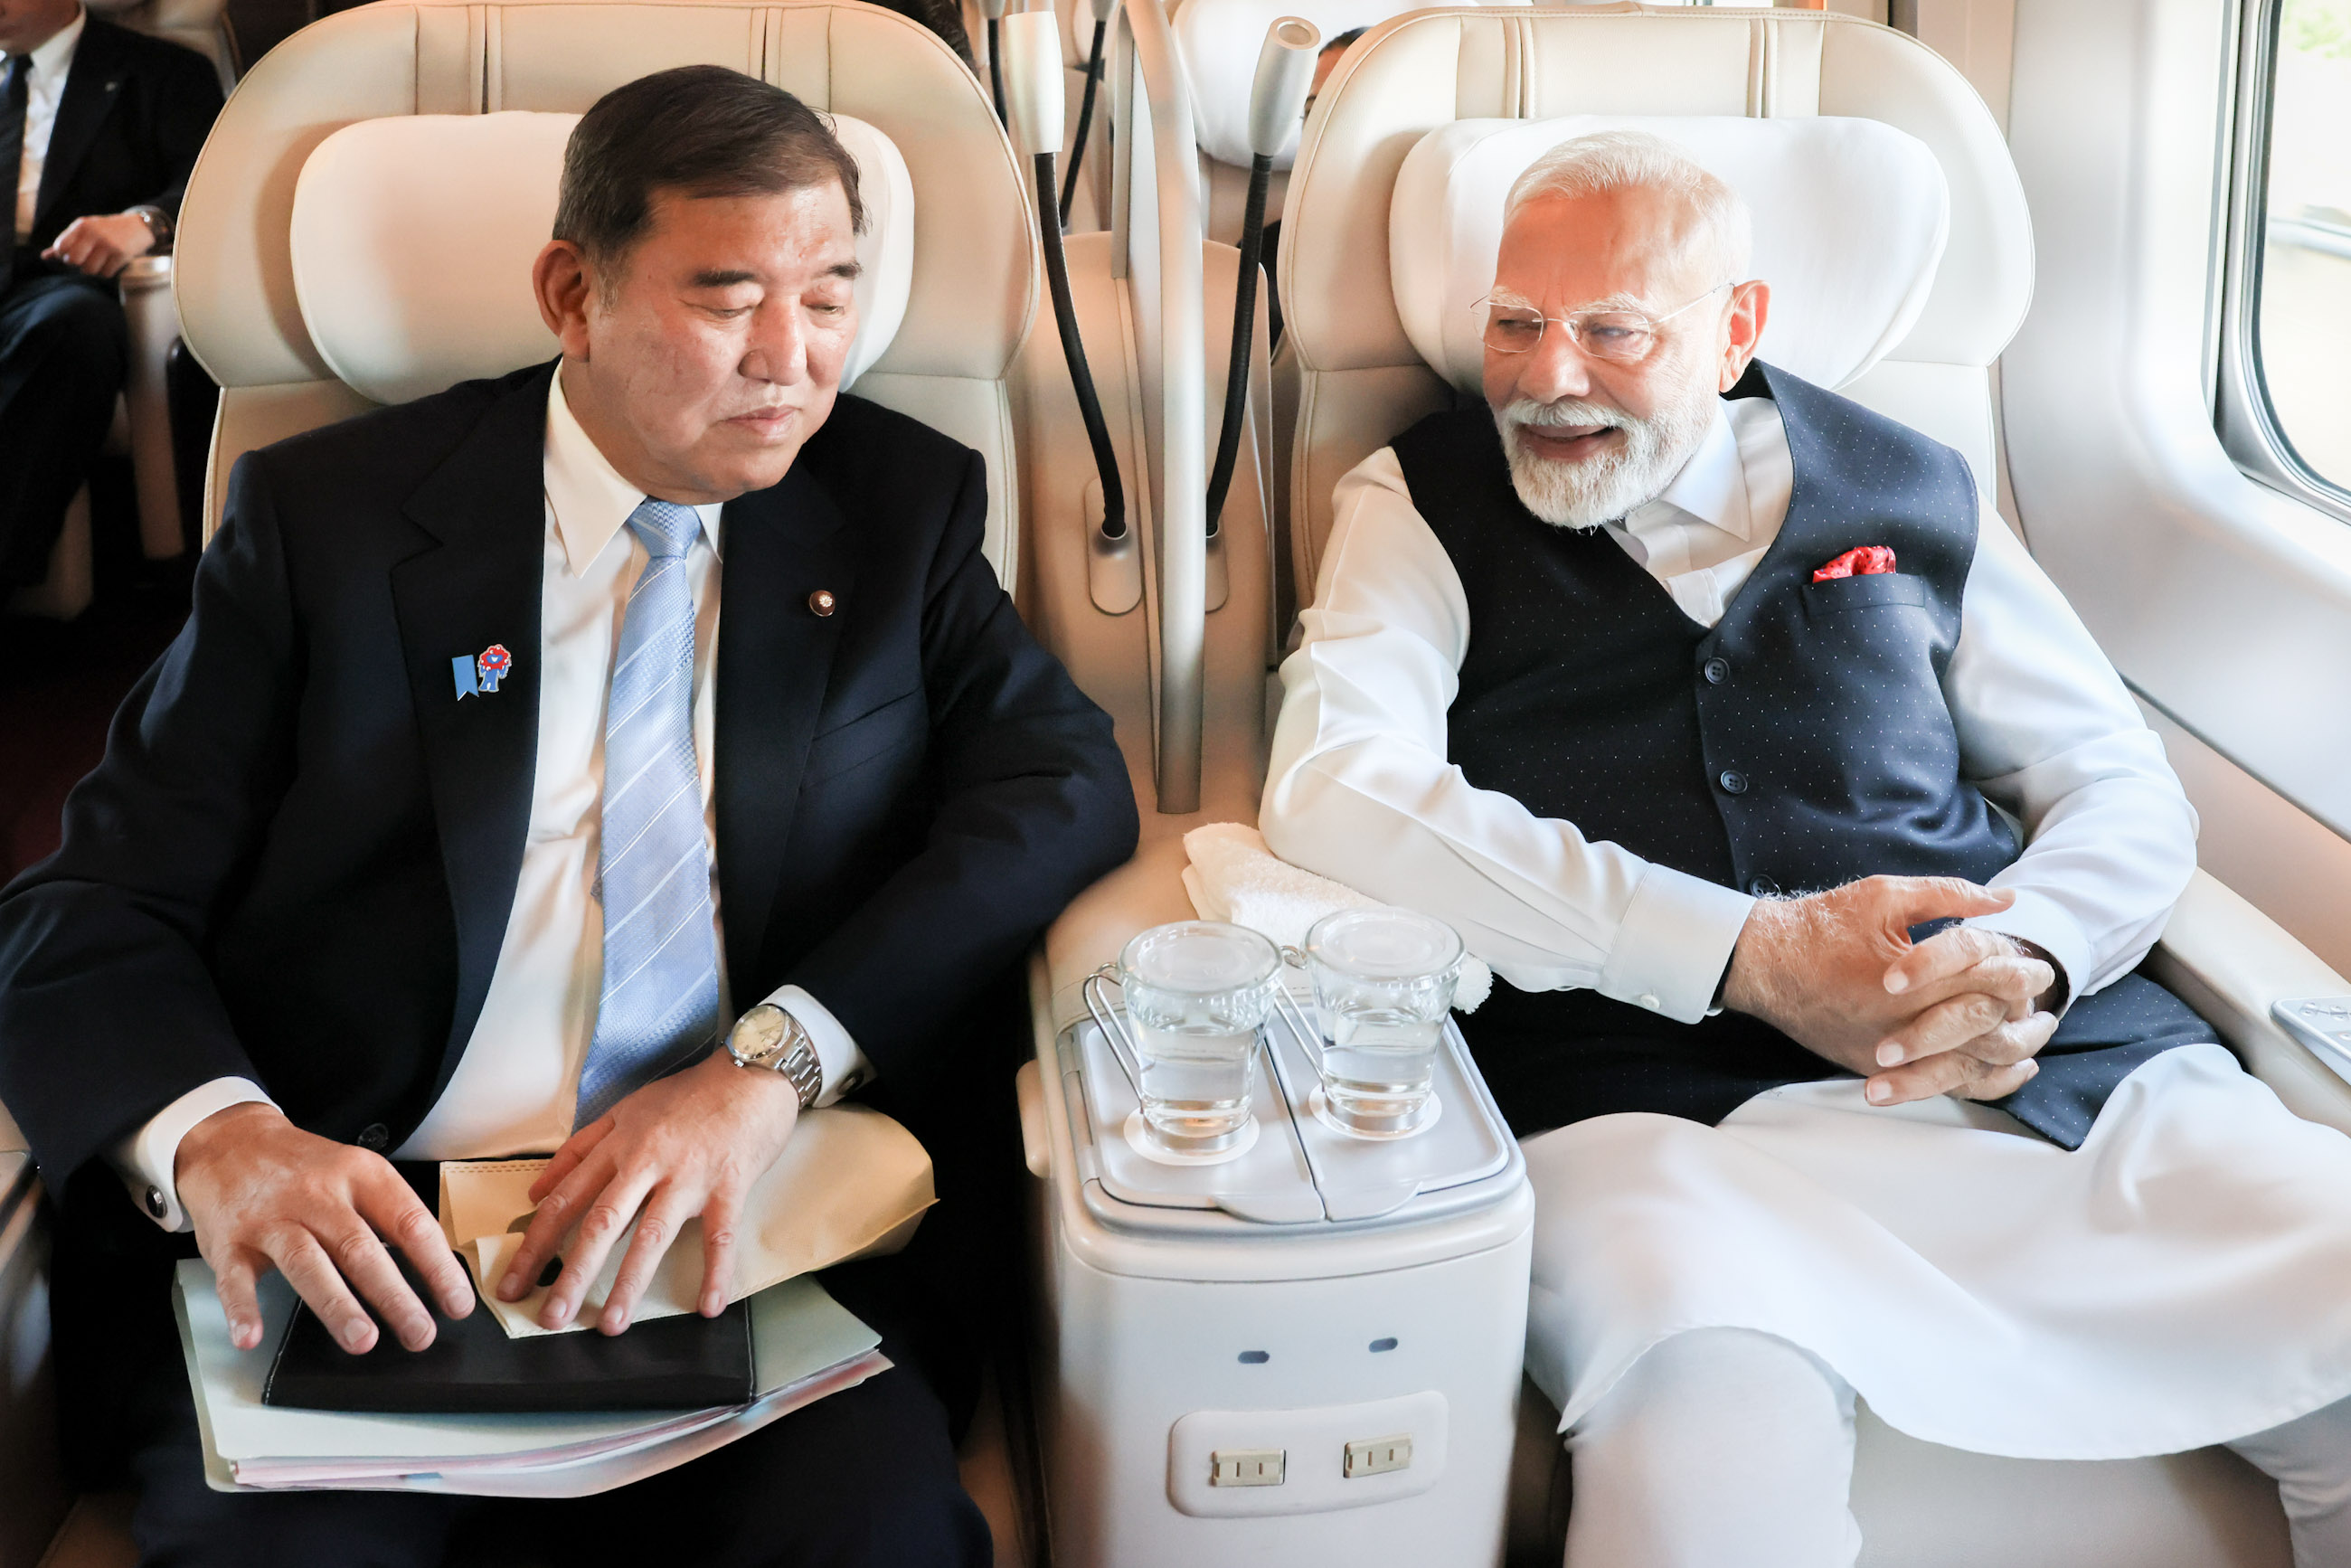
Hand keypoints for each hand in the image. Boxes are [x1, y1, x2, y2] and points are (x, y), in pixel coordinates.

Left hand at [41, 213, 155, 277]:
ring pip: (90, 270)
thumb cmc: (107, 230)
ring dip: (93, 270)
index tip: (71, 255)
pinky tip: (110, 263)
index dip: (63, 256)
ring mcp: (108, 244)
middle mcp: (94, 233)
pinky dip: (106, 272)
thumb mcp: (85, 231)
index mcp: (82, 225)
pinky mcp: (121, 254)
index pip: (61, 247)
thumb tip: (44, 257)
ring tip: (99, 262)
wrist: (138, 227)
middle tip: (85, 260)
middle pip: (74, 261)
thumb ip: (66, 242)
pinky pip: (106, 273)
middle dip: (78, 264)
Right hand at [175, 1103, 474, 1354]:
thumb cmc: (308, 1169)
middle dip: (394, 1295)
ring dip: (336, 1304)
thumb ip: (389, 1216)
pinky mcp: (230, 1241)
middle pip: (361, 1248)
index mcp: (361, 1175)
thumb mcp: (357, 1173)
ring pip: (308, 1263)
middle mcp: (319, 1196)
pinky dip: (243, 1309)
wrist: (232, 1142)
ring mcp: (273, 1219)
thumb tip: (434, 1274)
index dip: (437, 1265)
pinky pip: (235, 1278)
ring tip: (363, 1340)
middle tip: (420, 1333)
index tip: (457, 1304)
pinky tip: (252, 1337)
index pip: (409, 1222)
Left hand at [497, 1052, 799, 1333]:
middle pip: (601, 1223)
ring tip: (612, 1323)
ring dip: (629, 1282)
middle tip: (551, 1317)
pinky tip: (707, 1306)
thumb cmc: (691, 1094)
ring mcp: (688, 1176)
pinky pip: (720, 1235)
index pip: (565, 1200)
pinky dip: (715, 1272)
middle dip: (571, 1274)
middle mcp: (646, 1162)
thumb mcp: (626, 1110)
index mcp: (618, 1146)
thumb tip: (536, 1189)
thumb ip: (580, 1149)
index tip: (514, 1283)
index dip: (535, 1245)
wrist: (753, 1071)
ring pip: (652, 1234)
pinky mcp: (729, 1185)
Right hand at [1723, 876, 2058, 1107]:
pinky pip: (1940, 1085)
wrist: (1764, 964)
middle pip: (1985, 1025)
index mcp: (1911, 979)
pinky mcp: (1876, 1066)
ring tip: (2036, 1037)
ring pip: (1970, 1064)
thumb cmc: (1822, 926)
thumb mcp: (1885, 896)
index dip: (2019, 971)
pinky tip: (2005, 1072)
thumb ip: (1949, 895)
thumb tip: (2007, 901)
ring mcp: (1890, 1051)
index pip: (1986, 979)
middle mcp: (1904, 1022)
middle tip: (2043, 998)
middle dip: (2022, 1011)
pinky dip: (1980, 1081)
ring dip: (2010, 1051)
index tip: (2037, 963)